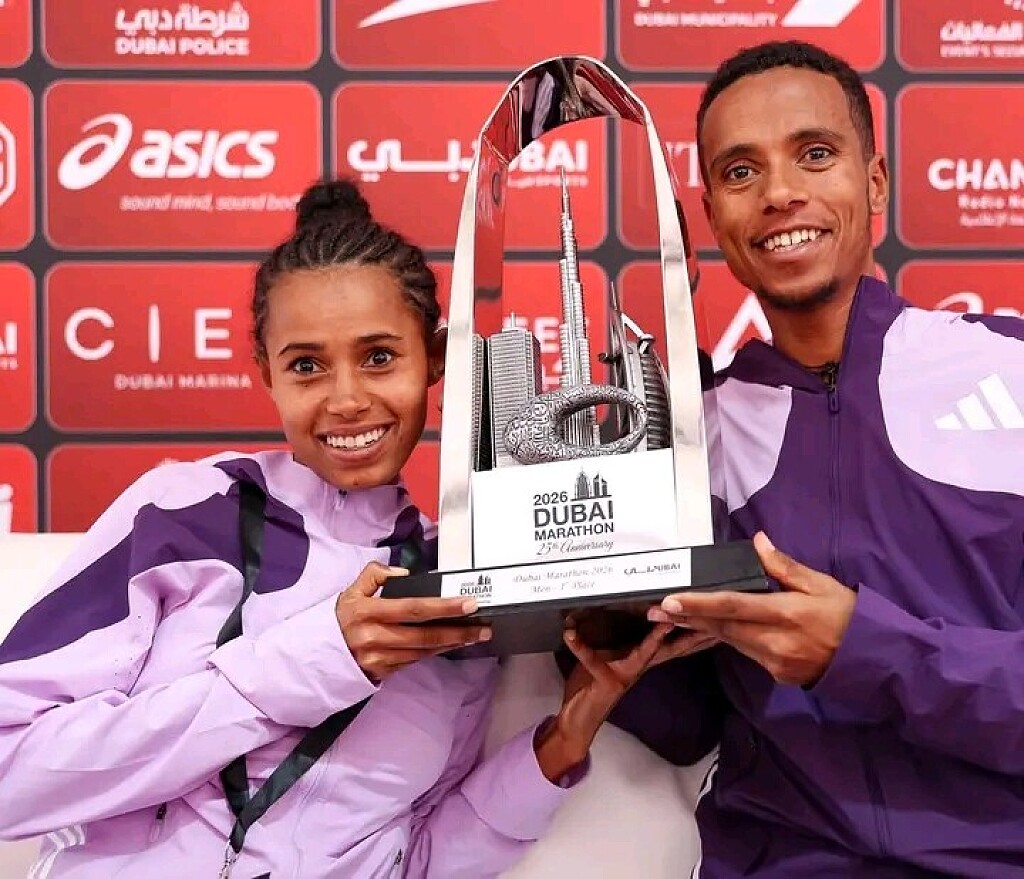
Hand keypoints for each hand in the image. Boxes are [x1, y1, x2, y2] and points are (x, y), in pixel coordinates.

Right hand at [335, 562, 490, 681]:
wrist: (316, 655)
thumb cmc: (340, 619)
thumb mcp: (352, 590)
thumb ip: (375, 575)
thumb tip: (404, 573)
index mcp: (367, 612)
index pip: (413, 609)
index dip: (443, 607)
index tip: (468, 603)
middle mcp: (374, 637)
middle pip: (424, 636)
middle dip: (458, 632)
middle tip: (483, 627)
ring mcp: (378, 658)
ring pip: (423, 651)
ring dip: (451, 644)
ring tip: (475, 635)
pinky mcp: (382, 672)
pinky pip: (414, 661)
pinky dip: (435, 653)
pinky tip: (451, 645)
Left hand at [535, 622, 718, 779]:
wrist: (576, 722)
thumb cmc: (590, 686)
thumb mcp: (603, 657)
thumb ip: (610, 638)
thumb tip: (611, 609)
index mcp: (638, 661)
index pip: (668, 643)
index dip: (688, 631)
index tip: (706, 617)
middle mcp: (636, 668)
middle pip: (670, 650)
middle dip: (690, 636)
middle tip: (707, 621)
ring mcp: (624, 676)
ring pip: (645, 654)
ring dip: (655, 640)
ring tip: (665, 622)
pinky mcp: (605, 682)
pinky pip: (593, 660)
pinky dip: (580, 645)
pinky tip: (570, 633)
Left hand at [647, 532, 855, 686]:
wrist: (873, 661)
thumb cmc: (848, 615)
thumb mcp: (821, 584)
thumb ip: (784, 566)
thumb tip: (758, 541)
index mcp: (786, 614)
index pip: (732, 606)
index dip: (698, 604)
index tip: (670, 602)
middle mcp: (775, 641)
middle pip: (722, 627)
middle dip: (687, 618)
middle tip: (655, 610)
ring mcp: (775, 662)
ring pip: (731, 641)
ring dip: (703, 628)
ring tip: (673, 617)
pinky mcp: (778, 675)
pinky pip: (746, 652)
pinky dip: (729, 638)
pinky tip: (711, 629)